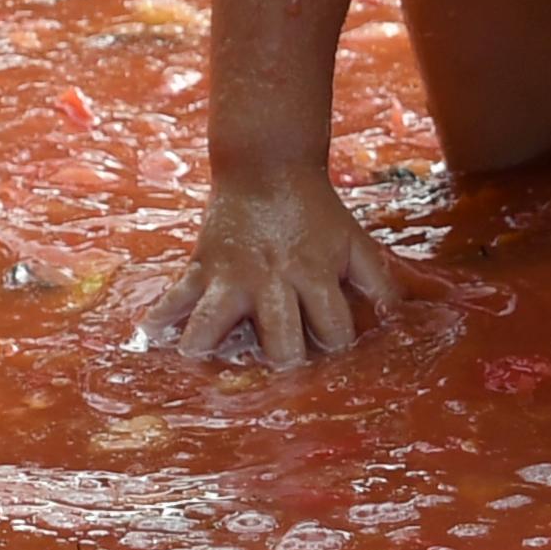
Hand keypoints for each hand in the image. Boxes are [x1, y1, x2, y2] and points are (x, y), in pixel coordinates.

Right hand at [144, 175, 414, 367]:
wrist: (267, 164)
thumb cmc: (315, 211)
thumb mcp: (354, 241)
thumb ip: (381, 281)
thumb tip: (401, 320)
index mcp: (314, 275)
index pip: (333, 330)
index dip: (337, 349)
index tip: (333, 364)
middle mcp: (273, 282)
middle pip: (280, 340)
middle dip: (282, 364)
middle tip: (279, 385)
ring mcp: (231, 276)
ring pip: (214, 322)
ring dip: (207, 347)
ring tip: (201, 369)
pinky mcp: (201, 268)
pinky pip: (175, 297)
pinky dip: (160, 319)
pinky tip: (149, 340)